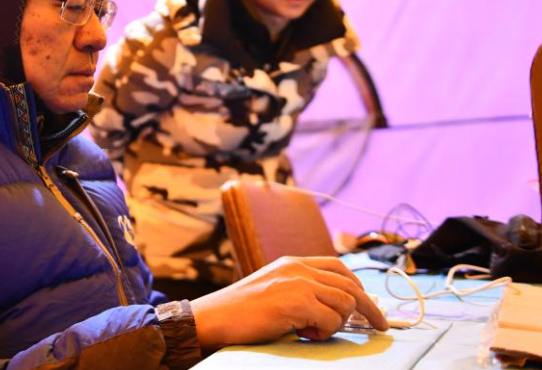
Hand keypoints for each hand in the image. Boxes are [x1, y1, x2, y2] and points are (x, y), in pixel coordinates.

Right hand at [190, 256, 388, 352]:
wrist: (214, 317)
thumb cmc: (241, 311)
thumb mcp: (274, 288)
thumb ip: (300, 289)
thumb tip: (334, 306)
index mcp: (293, 262)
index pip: (338, 267)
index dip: (359, 287)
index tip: (371, 306)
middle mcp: (298, 268)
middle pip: (350, 284)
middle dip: (370, 308)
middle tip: (380, 326)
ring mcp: (297, 282)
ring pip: (344, 302)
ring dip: (336, 323)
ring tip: (312, 331)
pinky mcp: (296, 301)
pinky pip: (330, 319)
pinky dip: (324, 331)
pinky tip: (304, 333)